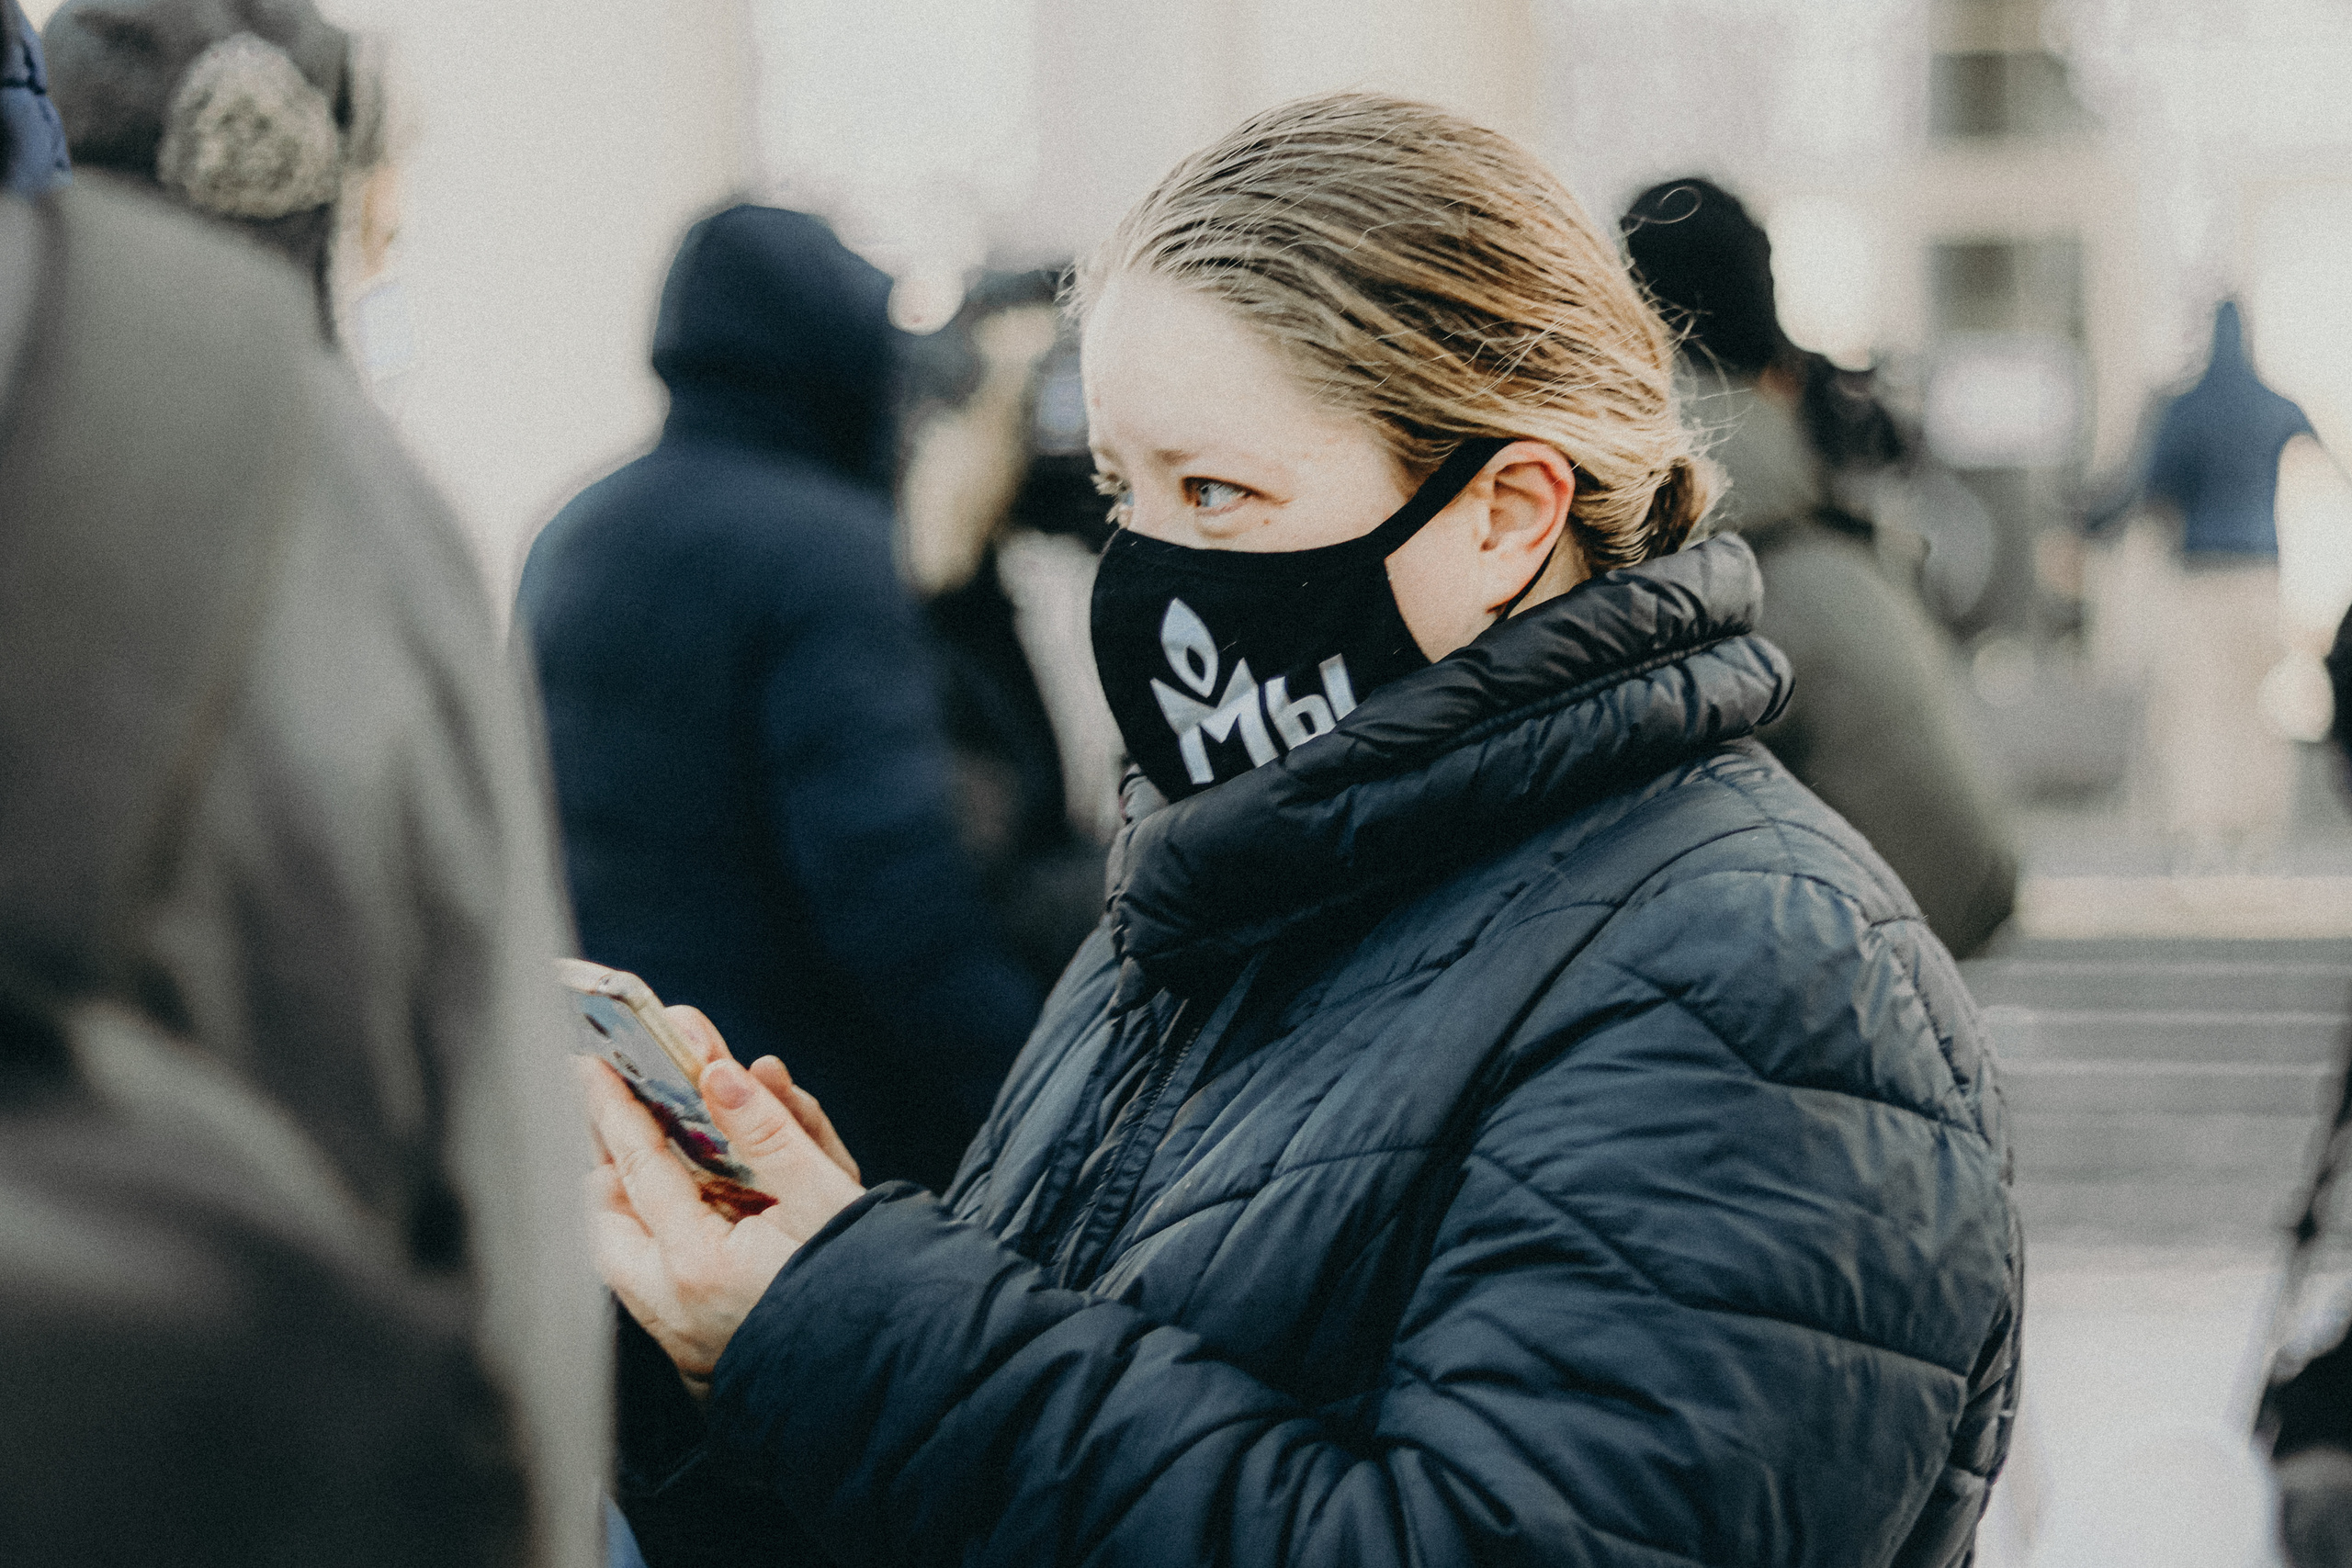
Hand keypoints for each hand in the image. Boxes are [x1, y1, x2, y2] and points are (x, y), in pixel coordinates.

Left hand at [579, 1017, 865, 1389]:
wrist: (901, 1368)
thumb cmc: (874, 1286)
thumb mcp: (828, 1193)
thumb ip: (769, 1129)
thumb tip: (721, 1074)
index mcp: (702, 1266)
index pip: (640, 1169)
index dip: (615, 1110)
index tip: (596, 1067)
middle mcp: (677, 1309)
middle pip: (608, 1224)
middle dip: (607, 1166)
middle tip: (615, 1116)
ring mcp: (684, 1339)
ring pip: (624, 1262)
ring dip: (630, 1208)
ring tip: (644, 1162)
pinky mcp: (700, 1356)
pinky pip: (651, 1291)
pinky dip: (655, 1245)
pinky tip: (687, 1219)